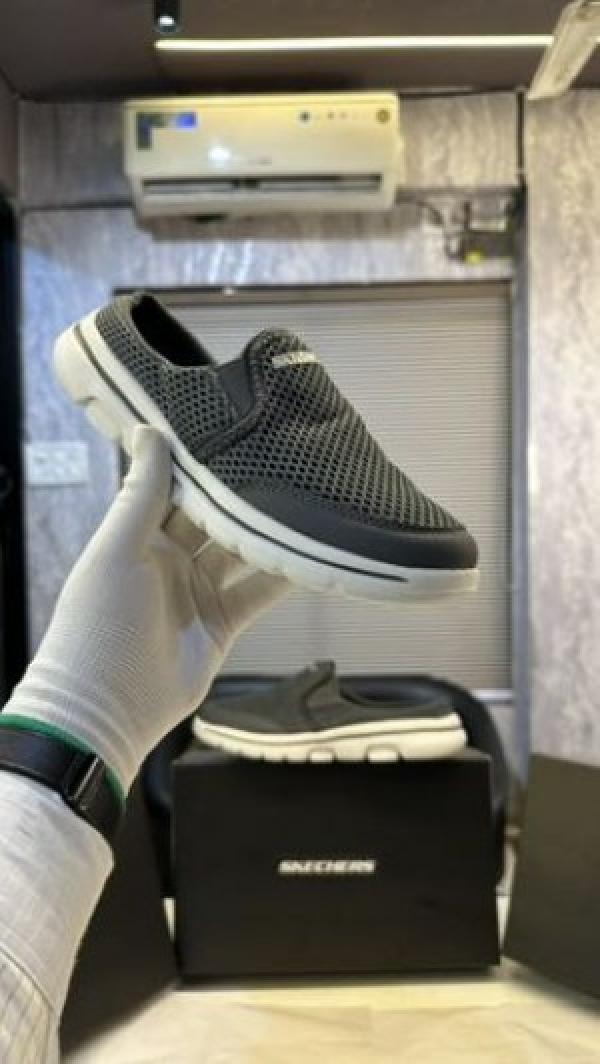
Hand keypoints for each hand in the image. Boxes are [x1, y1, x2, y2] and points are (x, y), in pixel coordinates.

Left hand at [7, 427, 290, 790]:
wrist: (108, 706)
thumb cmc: (101, 621)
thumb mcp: (118, 549)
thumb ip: (141, 494)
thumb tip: (147, 430)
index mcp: (138, 537)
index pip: (175, 489)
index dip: (202, 464)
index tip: (236, 432)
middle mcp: (169, 560)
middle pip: (214, 520)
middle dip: (242, 497)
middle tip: (283, 462)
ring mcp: (197, 593)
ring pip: (240, 554)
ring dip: (267, 534)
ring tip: (306, 503)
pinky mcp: (222, 624)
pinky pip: (256, 594)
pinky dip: (281, 576)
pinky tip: (310, 555)